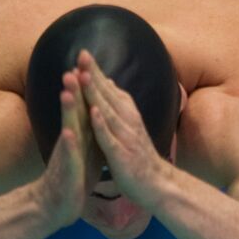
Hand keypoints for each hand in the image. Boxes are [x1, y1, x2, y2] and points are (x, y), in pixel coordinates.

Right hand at [37, 68, 101, 228]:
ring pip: (68, 129)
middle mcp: (71, 141)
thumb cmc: (73, 177)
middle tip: (73, 65)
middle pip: (73, 111)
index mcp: (80, 134)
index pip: (82, 105)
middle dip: (74, 89)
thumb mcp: (85, 148)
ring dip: (67, 111)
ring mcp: (66, 155)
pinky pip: (68, 158)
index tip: (86, 62)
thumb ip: (89, 129)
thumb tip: (95, 109)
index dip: (85, 85)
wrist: (56, 206)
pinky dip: (69, 145)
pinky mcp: (66, 172)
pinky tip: (69, 133)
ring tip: (67, 91)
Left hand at [76, 50, 168, 208]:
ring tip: (83, 76)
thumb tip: (110, 83)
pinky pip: (110, 139)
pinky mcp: (121, 156)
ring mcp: (125, 138)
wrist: (157, 185)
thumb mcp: (128, 127)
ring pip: (107, 112)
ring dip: (95, 94)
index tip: (83, 52)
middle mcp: (127, 122)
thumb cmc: (139, 157)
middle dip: (94, 74)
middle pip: (108, 94)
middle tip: (82, 53)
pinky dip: (102, 125)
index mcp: (127, 115)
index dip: (96, 71)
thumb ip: (118, 105)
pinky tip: (93, 113)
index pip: (109, 89)